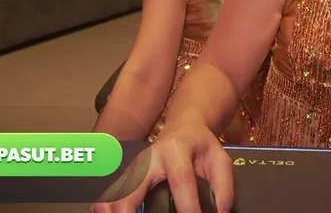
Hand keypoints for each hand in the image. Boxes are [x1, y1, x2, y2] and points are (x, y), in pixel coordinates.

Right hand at [91, 122, 232, 212]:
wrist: (184, 127)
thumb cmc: (201, 146)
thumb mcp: (219, 159)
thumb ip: (224, 187)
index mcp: (176, 150)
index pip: (181, 180)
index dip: (188, 206)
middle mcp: (149, 158)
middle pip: (132, 187)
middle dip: (130, 210)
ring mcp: (133, 167)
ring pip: (114, 192)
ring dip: (112, 209)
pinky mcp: (126, 175)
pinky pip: (110, 195)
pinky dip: (107, 207)